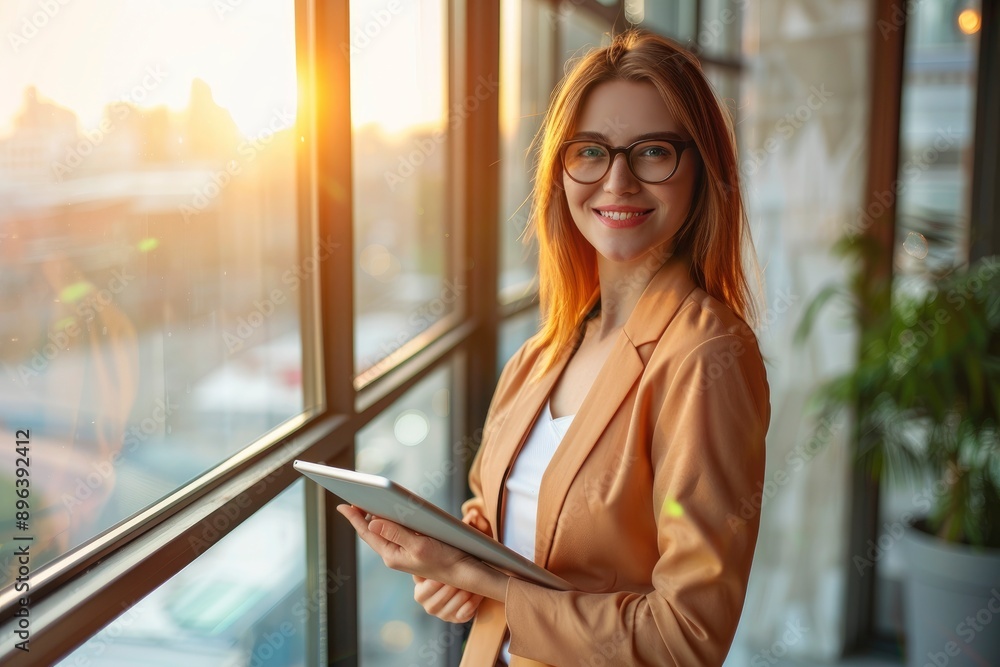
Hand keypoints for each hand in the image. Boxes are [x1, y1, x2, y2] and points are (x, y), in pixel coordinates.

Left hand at [336, 504, 507, 602]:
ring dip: (375, 517)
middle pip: (372, 531)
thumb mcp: (419, 546)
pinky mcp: (414, 548)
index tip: (342, 505)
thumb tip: (371, 523)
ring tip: (365, 503)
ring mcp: (404, 552)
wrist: (465, 573)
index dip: (354, 518)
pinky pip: (396, 532)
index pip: (367, 533)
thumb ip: (396, 533)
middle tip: (352, 498)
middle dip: (361, 516)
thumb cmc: (445, 560)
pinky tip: (390, 512)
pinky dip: (391, 520)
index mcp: (392, 555)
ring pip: (384, 531)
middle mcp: (395, 554)